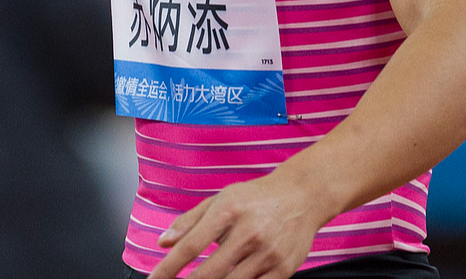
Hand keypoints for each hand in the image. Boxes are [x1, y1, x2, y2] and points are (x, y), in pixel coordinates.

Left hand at [147, 173, 328, 278]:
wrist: (302, 195)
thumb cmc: (255, 198)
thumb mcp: (220, 199)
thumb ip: (189, 222)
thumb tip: (163, 242)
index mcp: (227, 212)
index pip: (191, 246)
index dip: (168, 268)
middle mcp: (248, 233)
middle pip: (209, 272)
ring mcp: (268, 253)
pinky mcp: (284, 269)